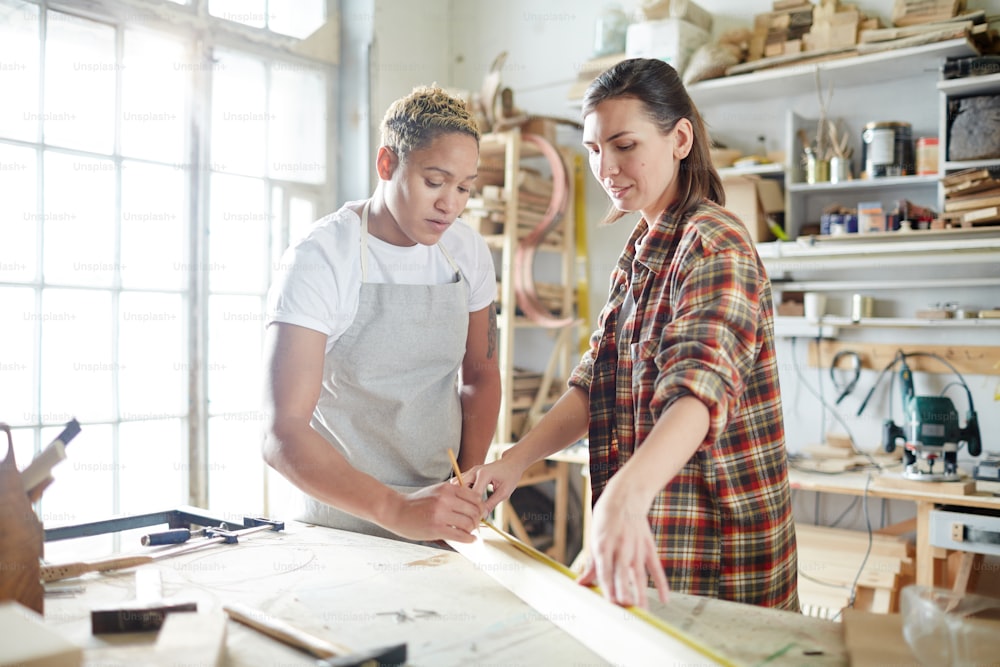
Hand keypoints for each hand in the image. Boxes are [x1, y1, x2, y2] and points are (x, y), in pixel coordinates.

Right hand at [384, 482, 484, 542]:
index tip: (479, 514)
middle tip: (476, 525)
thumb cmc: (416, 503)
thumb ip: (453, 495)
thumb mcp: (436, 491)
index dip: (480, 507)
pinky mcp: (436, 528)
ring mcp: (441, 514)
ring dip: (472, 530)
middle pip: (475, 510)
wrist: (396, 510)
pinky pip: (460, 535)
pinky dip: (469, 539)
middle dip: (478, 520)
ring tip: (469, 532)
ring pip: (469, 523)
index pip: (475, 497)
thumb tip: (473, 504)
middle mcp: (445, 499)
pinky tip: (470, 540)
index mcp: (447, 488)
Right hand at [466, 454, 529, 516]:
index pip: (473, 494)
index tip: (478, 516)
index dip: (475, 506)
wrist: (511, 464)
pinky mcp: (469, 474)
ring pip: (457, 485)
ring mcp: (470, 471)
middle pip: (460, 488)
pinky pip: (460, 484)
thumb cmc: (510, 476)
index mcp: (483, 474)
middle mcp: (474, 471)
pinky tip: (468, 501)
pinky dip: (462, 493)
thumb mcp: (504, 492)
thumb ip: (492, 503)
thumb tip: (482, 516)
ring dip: (461, 496)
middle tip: (471, 512)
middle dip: (464, 501)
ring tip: (468, 506)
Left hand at [576, 480, 668, 608]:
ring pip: (639, 575)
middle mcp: (620, 548)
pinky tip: (663, 599)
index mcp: (603, 546)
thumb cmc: (606, 519)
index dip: (608, 588)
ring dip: (641, 595)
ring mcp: (636, 548)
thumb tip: (581, 584)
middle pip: (622, 575)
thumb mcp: (594, 538)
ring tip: (642, 612)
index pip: (605, 572)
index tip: (610, 604)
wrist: (626, 497)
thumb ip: (591, 565)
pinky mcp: (648, 547)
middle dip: (624, 594)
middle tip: (625, 612)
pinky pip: (656, 568)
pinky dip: (661, 584)